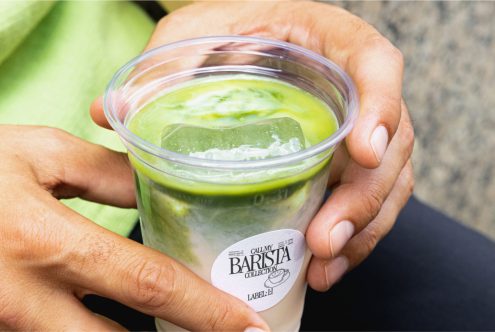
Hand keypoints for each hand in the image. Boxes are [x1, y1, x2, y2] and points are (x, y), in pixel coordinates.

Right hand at [0, 126, 267, 330]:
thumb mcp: (35, 154)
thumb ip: (104, 173)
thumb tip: (161, 188)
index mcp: (44, 243)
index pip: (148, 285)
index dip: (206, 311)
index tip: (250, 326)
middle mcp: (23, 301)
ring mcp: (6, 324)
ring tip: (186, 330)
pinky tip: (123, 322)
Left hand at [91, 1, 413, 291]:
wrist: (247, 42)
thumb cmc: (230, 32)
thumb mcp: (196, 33)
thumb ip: (164, 64)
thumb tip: (110, 114)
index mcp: (330, 42)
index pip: (377, 65)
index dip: (383, 106)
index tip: (365, 151)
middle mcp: (354, 88)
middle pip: (391, 142)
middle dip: (365, 197)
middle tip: (324, 239)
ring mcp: (356, 128)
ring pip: (386, 182)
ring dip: (362, 230)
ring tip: (322, 266)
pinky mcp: (345, 162)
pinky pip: (369, 201)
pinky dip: (354, 237)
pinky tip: (321, 265)